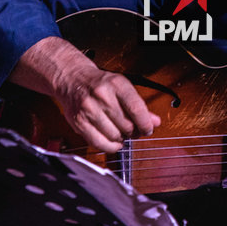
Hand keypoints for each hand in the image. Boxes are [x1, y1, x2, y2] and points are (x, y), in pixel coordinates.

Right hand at [10, 36, 160, 152]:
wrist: (72, 79)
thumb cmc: (99, 84)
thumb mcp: (122, 88)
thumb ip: (140, 106)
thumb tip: (155, 122)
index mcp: (116, 84)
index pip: (137, 109)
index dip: (145, 124)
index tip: (148, 129)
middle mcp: (102, 95)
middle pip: (126, 125)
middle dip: (133, 132)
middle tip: (133, 131)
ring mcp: (88, 109)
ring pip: (114, 136)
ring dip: (121, 139)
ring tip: (121, 133)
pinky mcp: (79, 122)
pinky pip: (99, 143)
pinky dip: (110, 147)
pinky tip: (113, 142)